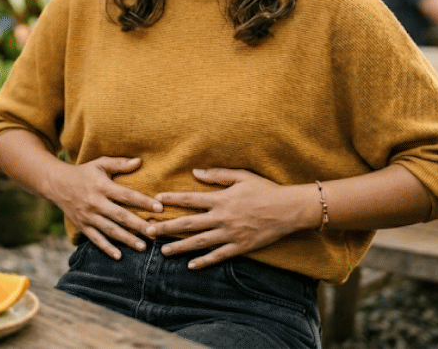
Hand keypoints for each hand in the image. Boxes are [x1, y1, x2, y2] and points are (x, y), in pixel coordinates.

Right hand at [46, 156, 162, 259]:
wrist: (56, 184)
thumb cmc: (84, 172)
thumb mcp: (100, 163)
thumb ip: (119, 163)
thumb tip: (139, 161)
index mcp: (102, 186)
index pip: (126, 195)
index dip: (143, 202)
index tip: (159, 208)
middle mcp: (95, 202)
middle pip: (120, 216)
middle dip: (138, 225)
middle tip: (155, 233)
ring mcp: (88, 216)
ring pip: (110, 230)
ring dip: (127, 239)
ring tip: (143, 247)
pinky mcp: (82, 226)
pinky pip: (95, 239)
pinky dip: (106, 248)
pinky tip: (119, 255)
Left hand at [146, 169, 316, 269]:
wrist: (289, 209)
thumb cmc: (265, 189)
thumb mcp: (241, 176)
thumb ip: (217, 175)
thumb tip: (195, 172)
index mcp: (221, 199)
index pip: (190, 199)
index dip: (172, 199)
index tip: (156, 200)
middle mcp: (222, 218)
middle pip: (188, 224)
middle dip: (166, 228)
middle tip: (148, 232)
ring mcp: (230, 234)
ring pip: (199, 243)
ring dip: (179, 247)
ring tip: (163, 251)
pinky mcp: (240, 247)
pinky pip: (218, 256)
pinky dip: (204, 261)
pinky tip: (191, 266)